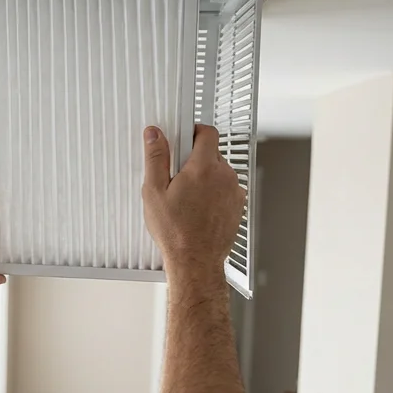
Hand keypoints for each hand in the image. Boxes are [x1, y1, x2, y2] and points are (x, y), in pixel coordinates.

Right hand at [141, 125, 246, 284]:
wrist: (196, 261)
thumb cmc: (176, 232)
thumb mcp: (155, 191)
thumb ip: (156, 157)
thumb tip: (154, 135)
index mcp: (203, 167)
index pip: (207, 132)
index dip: (194, 131)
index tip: (184, 138)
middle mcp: (224, 176)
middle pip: (212, 153)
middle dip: (196, 158)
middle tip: (178, 177)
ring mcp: (234, 191)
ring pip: (220, 172)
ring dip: (206, 177)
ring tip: (188, 197)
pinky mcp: (238, 206)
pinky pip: (227, 189)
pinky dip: (215, 193)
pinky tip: (199, 208)